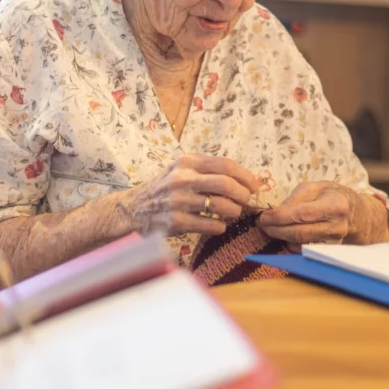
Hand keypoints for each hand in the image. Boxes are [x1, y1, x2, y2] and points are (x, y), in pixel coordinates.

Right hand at [123, 154, 259, 236]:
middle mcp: (182, 179)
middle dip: (243, 194)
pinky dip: (220, 226)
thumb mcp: (181, 169)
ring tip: (233, 213)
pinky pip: (211, 225)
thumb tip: (243, 178)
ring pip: (221, 206)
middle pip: (226, 184)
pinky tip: (218, 225)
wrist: (134, 208)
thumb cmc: (165, 188)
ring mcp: (178, 201)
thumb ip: (207, 169)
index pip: (225, 165)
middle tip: (246, 201)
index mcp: (187, 162)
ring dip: (234, 211)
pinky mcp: (176, 221)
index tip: (254, 186)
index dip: (245, 176)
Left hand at [257, 181, 360, 250]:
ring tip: (268, 228)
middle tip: (261, 224)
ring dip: (281, 238)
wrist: (354, 212)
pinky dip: (290, 244)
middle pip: (300, 233)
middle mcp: (337, 226)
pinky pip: (304, 251)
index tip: (264, 216)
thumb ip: (295, 198)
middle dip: (276, 230)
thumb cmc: (331, 195)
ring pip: (301, 244)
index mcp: (335, 205)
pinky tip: (282, 235)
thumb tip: (276, 211)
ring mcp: (334, 242)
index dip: (281, 217)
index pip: (303, 214)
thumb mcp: (315, 187)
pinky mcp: (329, 251)